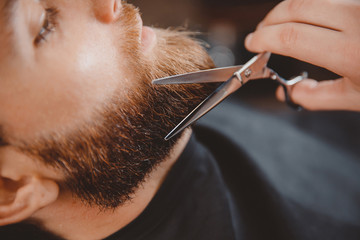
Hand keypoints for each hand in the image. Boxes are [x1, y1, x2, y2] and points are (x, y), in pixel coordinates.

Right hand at [245, 0, 359, 110]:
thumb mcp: (356, 97)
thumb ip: (318, 96)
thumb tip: (289, 92)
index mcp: (349, 52)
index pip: (291, 36)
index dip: (263, 38)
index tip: (252, 43)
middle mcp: (355, 19)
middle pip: (296, 7)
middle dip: (271, 19)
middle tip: (262, 32)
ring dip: (289, 9)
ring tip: (281, 23)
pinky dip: (310, 7)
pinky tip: (308, 18)